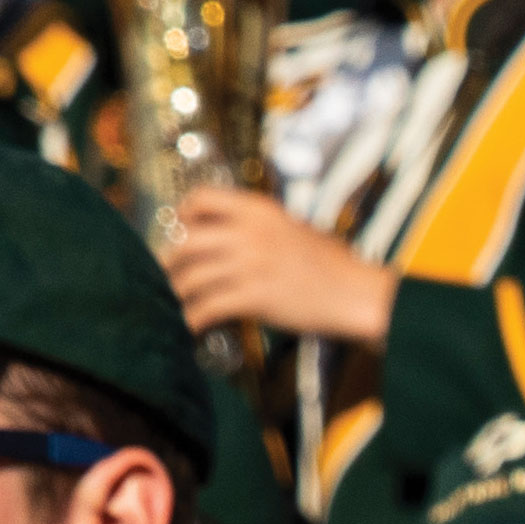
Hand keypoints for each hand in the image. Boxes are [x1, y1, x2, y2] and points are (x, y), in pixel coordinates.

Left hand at [165, 185, 396, 344]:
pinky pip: (207, 307)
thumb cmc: (332, 264)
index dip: (184, 214)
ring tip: (176, 304)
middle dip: (170, 262)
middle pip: (186, 242)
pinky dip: (193, 319)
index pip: (203, 198)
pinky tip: (191, 325)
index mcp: (259, 210)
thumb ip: (259, 226)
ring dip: (179, 294)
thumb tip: (227, 235)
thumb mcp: (294, 228)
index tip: (181, 230)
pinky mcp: (253, 297)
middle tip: (169, 274)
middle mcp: (249, 233)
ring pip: (192, 277)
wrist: (356, 292)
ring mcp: (250, 265)